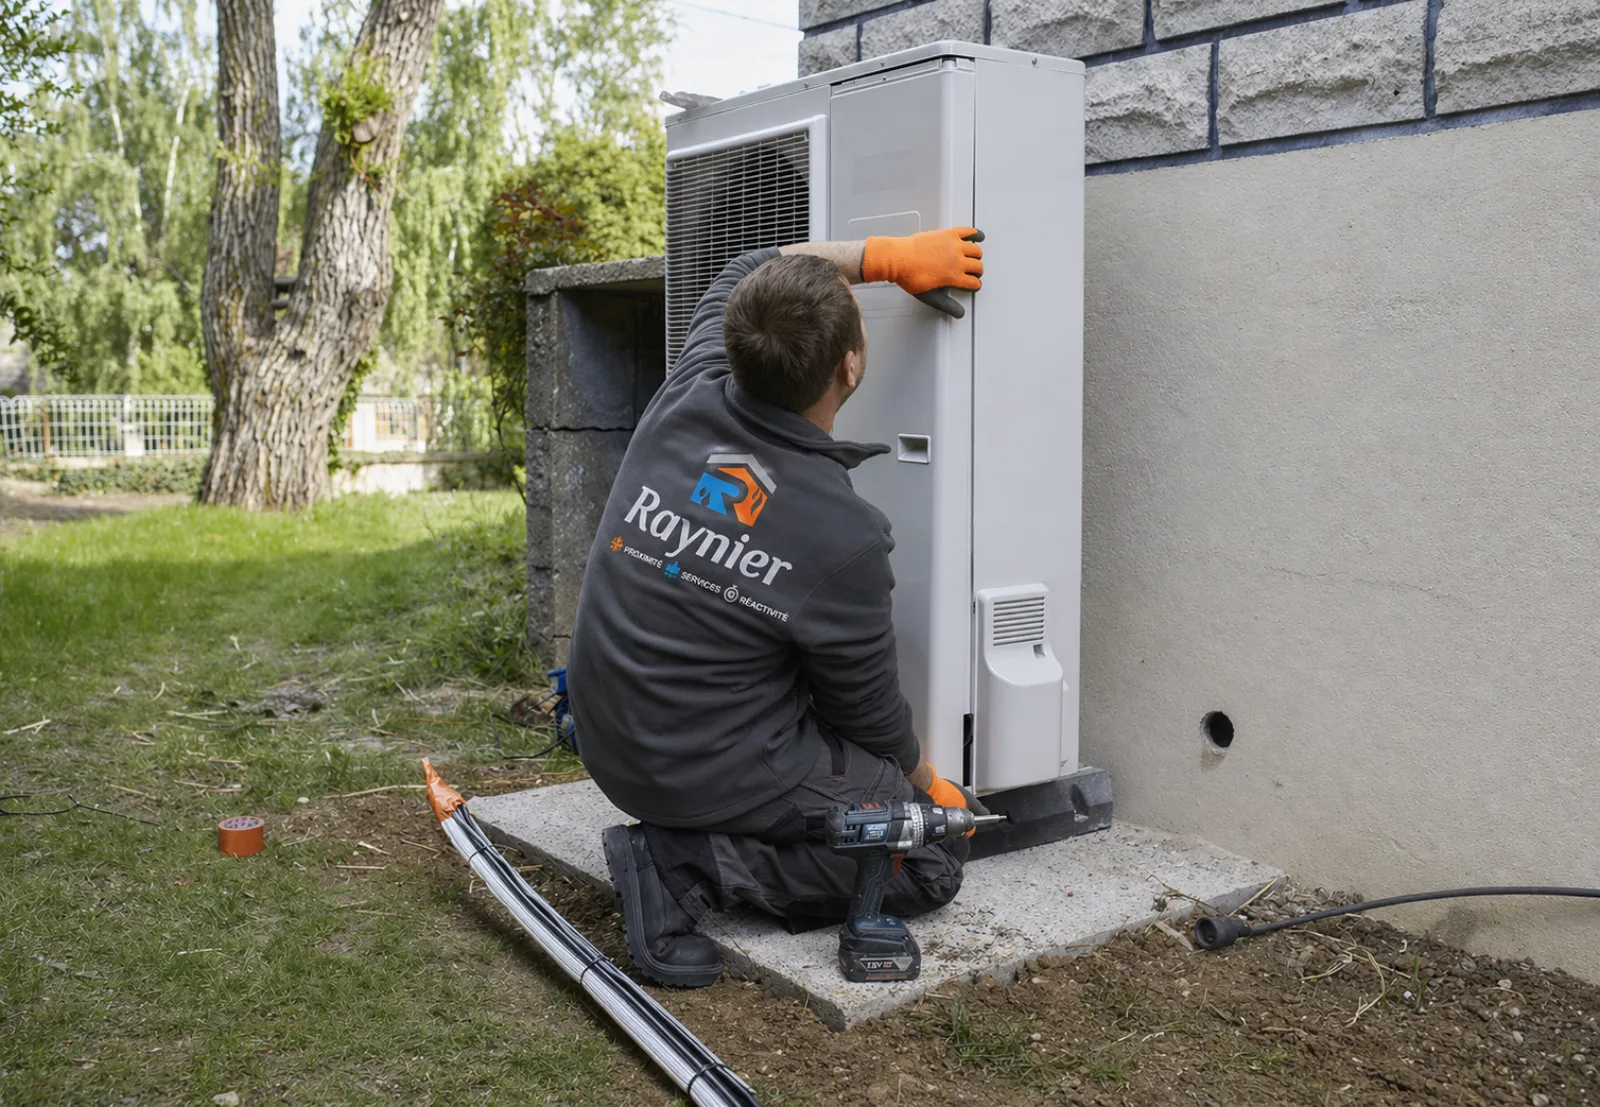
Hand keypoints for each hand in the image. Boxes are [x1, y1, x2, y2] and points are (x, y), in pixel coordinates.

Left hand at [861, 228, 984, 317]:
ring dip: (976, 256)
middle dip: (977, 271)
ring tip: (972, 257)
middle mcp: (957, 260)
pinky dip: (976, 234)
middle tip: (972, 272)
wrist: (898, 258)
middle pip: (978, 266)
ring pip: (976, 250)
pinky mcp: (949, 234)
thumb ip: (947, 305)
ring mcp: (954, 246)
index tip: (973, 284)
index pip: (974, 282)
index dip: (974, 285)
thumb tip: (959, 313)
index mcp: (954, 277)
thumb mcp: (930, 296)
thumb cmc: (910, 276)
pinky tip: (978, 237)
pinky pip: (968, 232)